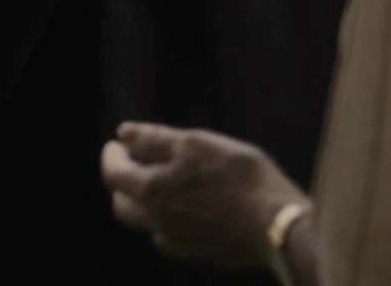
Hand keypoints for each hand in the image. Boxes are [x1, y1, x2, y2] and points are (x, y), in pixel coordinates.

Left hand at [101, 122, 305, 267]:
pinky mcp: (202, 256)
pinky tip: (186, 214)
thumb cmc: (238, 176)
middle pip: (123, 206)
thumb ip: (155, 139)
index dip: (111, 157)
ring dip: (146, 206)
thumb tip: (123, 134)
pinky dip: (171, 224)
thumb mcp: (197, 143)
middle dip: (122, 184)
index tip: (116, 145)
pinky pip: (174, 240)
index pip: (113, 175)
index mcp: (151, 192)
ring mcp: (179, 244)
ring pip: (148, 226)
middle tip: (135, 167)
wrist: (280, 226)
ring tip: (162, 189)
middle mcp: (157, 222)